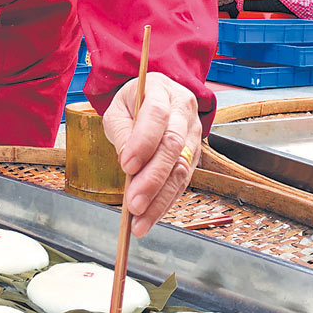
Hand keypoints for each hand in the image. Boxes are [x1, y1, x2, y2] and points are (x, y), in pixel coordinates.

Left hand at [103, 72, 201, 236]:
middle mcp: (183, 110)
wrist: (157, 97)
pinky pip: (184, 180)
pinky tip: (152, 215)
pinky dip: (167, 200)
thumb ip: (121, 131)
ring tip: (140, 220)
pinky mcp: (195, 154)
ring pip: (182, 168)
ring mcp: (193, 133)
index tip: (126, 166)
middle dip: (153, 178)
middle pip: (173, 146)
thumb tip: (127, 161)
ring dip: (161, 198)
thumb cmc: (134, 103)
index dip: (143, 142)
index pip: (156, 115)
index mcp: (162, 92)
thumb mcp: (117, 109)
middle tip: (134, 204)